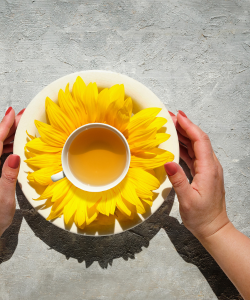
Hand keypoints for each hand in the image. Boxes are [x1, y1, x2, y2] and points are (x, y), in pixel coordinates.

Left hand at [0, 107, 24, 241]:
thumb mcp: (5, 197)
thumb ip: (9, 175)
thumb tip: (16, 155)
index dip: (4, 125)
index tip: (12, 112)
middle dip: (6, 125)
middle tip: (21, 115)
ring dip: (5, 133)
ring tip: (19, 126)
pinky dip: (2, 144)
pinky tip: (12, 144)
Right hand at [164, 110, 229, 240]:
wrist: (213, 228)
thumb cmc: (201, 217)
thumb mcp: (188, 200)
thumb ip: (178, 180)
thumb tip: (167, 161)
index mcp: (209, 169)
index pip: (200, 141)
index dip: (189, 126)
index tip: (178, 115)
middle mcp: (211, 165)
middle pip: (199, 139)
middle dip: (185, 126)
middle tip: (169, 116)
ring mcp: (208, 169)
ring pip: (196, 145)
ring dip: (184, 134)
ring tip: (170, 126)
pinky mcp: (203, 173)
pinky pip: (194, 154)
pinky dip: (185, 146)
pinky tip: (175, 143)